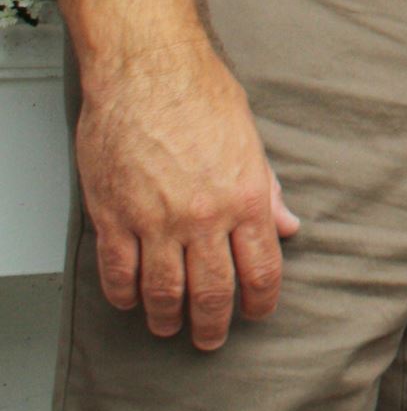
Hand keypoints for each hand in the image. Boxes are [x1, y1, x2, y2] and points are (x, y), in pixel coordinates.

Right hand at [74, 45, 298, 350]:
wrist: (147, 71)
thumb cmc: (201, 95)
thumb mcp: (250, 139)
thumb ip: (268, 189)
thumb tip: (289, 227)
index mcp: (246, 198)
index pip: (262, 269)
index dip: (261, 301)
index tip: (257, 314)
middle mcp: (204, 217)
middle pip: (213, 291)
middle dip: (214, 324)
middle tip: (211, 339)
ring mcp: (156, 221)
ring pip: (164, 291)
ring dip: (168, 317)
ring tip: (169, 327)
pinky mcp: (114, 217)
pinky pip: (119, 272)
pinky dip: (125, 294)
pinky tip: (131, 301)